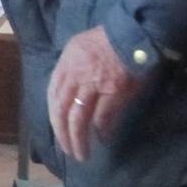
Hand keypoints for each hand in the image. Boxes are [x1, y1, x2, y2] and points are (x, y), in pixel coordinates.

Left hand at [47, 26, 142, 163]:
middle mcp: (76, 75)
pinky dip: (101, 131)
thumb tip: (69, 89)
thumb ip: (72, 67)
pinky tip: (103, 139)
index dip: (53, 116)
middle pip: (62, 111)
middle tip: (67, 150)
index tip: (58, 130)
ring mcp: (94, 85)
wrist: (134, 32)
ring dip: (79, 139)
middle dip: (63, 134)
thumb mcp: (80, 46)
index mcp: (66, 63)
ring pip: (79, 119)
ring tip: (82, 154)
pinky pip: (103, 117)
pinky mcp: (114, 92)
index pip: (52, 95)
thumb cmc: (109, 37)